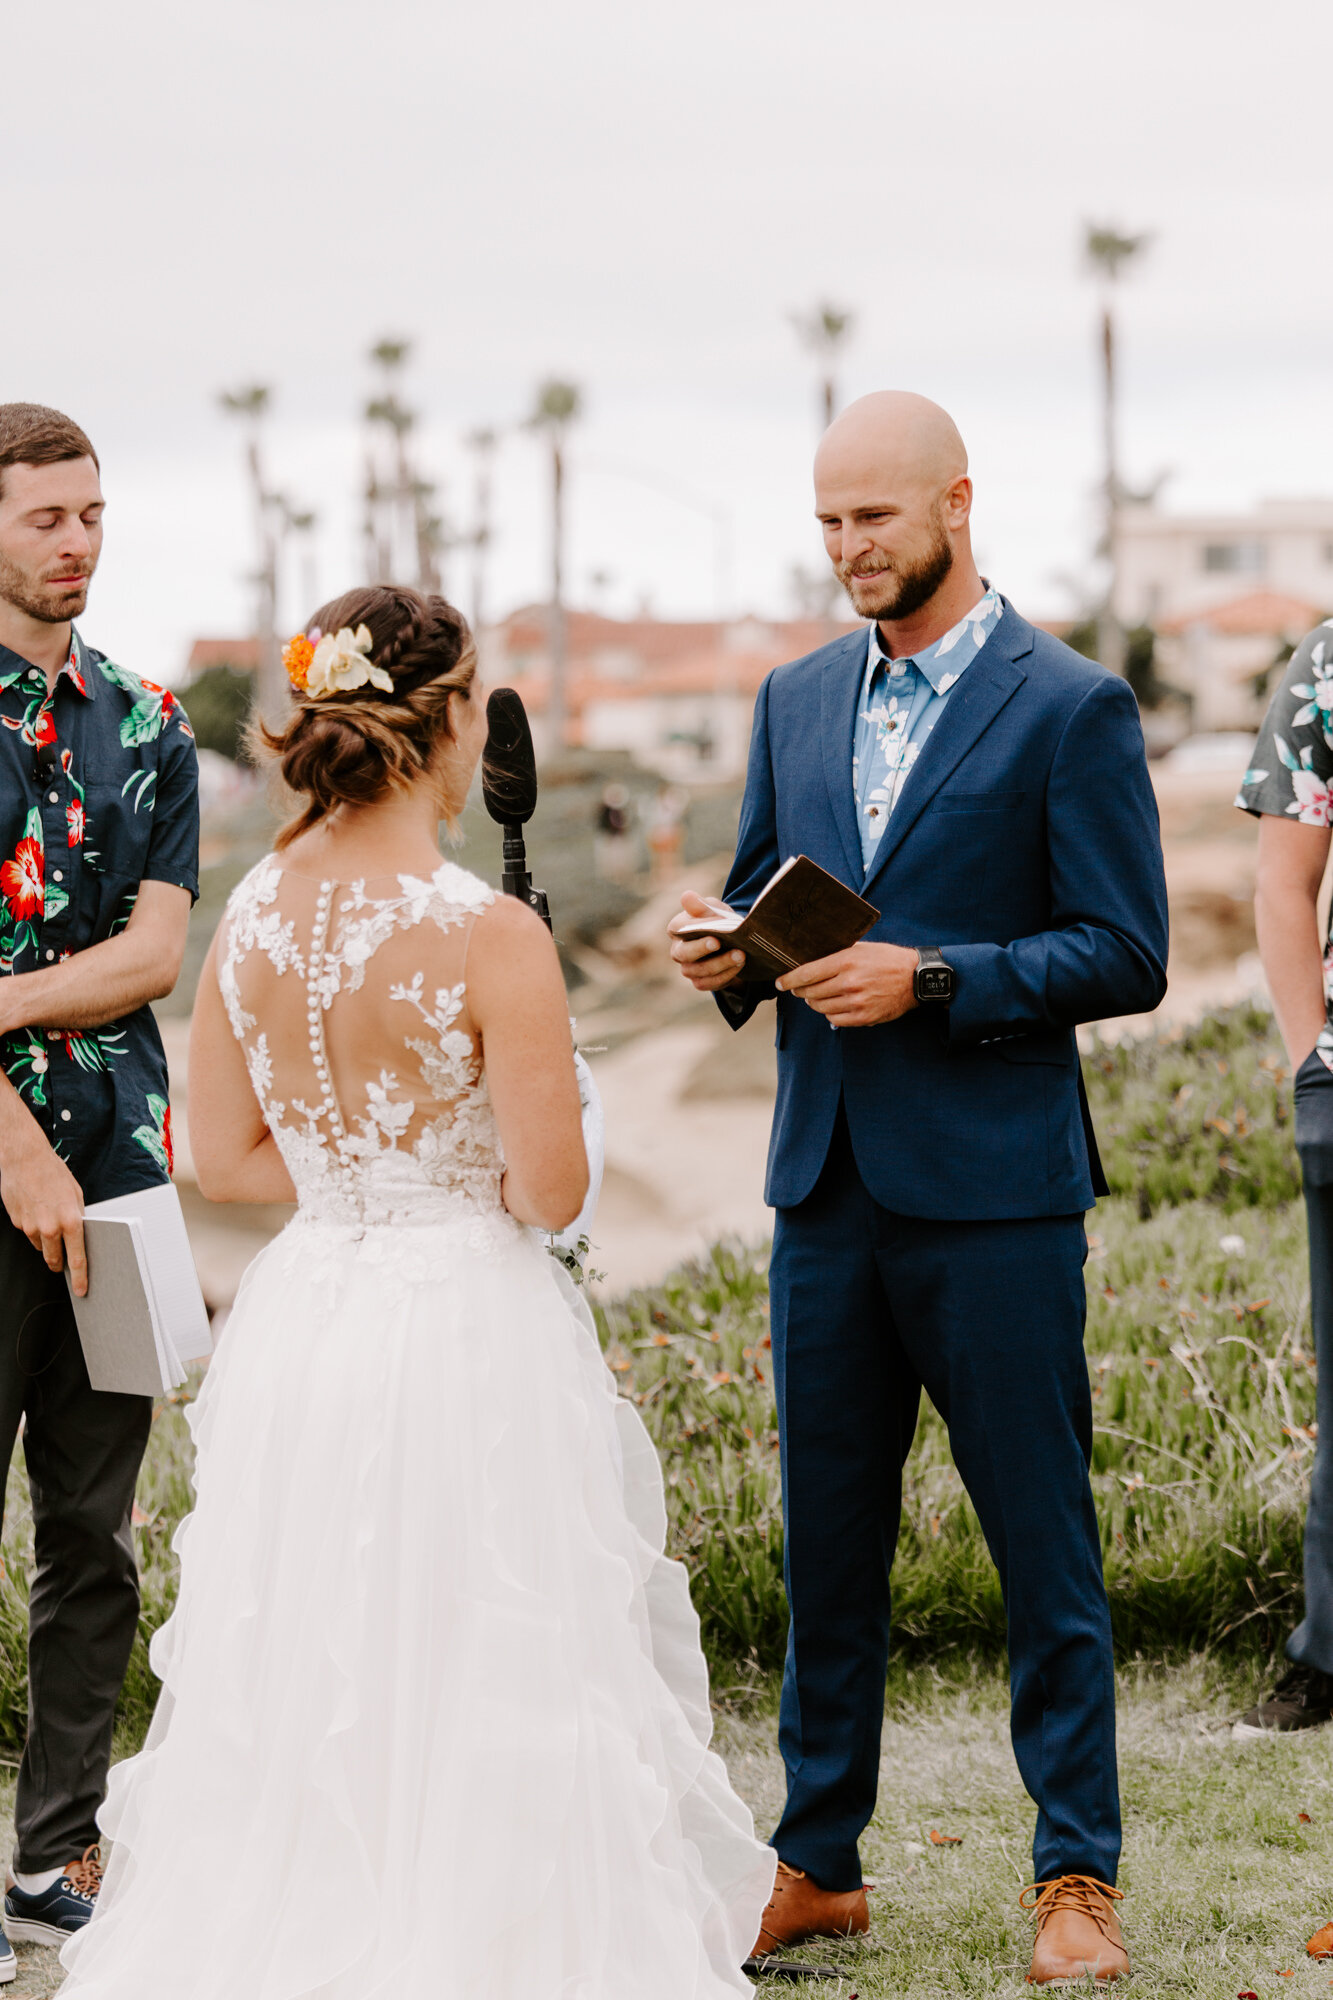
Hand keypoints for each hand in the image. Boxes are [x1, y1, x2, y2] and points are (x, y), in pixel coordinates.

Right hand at [0, 1125, 86, 1294]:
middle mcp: (50, 1227)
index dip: (79, 1278)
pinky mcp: (17, 1223)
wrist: (24, 1159)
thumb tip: (79, 1235)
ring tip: (48, 1218)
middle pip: (55, 1260)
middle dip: (60, 1263)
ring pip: (41, 1246)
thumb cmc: (52, 1172)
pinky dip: (34, 1227)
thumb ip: (77, 1217)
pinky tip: (36, 1210)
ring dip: (46, 1241)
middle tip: (63, 1262)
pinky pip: (28, 1233)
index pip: (77, 1259)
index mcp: (71, 1221)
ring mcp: (30, 1227)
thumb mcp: (75, 1194)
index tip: (81, 1290)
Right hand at [668, 890, 746, 993]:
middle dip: (702, 949)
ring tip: (740, 954)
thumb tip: (687, 896)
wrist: (732, 941)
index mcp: (677, 929)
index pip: (677, 928)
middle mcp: (678, 951)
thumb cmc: (718, 921)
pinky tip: (739, 966)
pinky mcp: (700, 982)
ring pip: (699, 971)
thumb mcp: (714, 909)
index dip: (694, 927)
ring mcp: (688, 969)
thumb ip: (702, 905)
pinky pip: (709, 983)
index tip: (713, 929)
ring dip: (721, 964)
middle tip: (719, 942)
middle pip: (684, 954)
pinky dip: (725, 975)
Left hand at [777, 941, 919, 1027]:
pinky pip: (834, 1019)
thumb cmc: (887, 959)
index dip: (789, 979)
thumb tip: (810, 960)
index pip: (807, 973)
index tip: (780, 982)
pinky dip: (828, 1013)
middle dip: (799, 991)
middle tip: (798, 988)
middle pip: (810, 992)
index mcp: (846, 961)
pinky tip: (831, 1005)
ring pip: (820, 1006)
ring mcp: (856, 1002)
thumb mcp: (862, 948)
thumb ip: (837, 954)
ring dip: (813, 1002)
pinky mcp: (864, 1017)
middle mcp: (849, 982)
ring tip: (816, 996)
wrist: (916, 978)